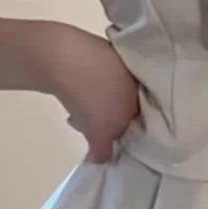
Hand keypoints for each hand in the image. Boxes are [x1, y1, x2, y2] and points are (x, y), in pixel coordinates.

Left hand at [48, 26, 139, 163]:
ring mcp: (117, 61)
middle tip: (90, 129)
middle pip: (125, 105)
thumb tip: (102, 157)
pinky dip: (85, 90)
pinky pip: (94, 78)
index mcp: (144, 93)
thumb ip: (105, 150)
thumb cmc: (90, 99)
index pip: (141, 119)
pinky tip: (70, 95)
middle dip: (108, 120)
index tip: (108, 141)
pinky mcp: (96, 51)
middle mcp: (135, 76)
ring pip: (109, 92)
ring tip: (75, 115)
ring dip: (94, 106)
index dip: (125, 133)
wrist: (63, 60)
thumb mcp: (100, 133)